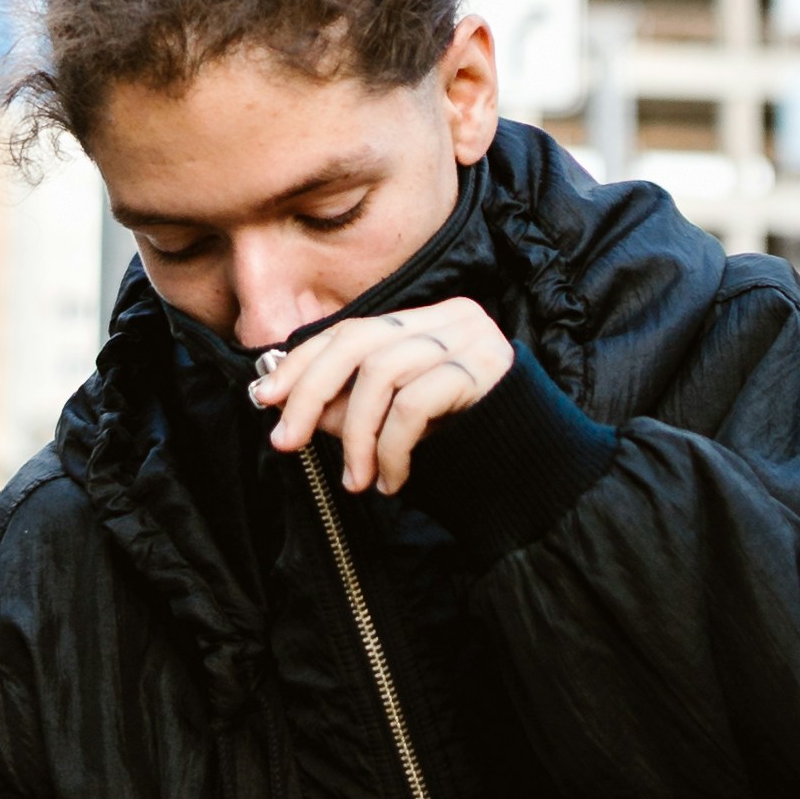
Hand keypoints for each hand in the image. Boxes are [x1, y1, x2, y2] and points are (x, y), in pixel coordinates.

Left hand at [246, 295, 513, 497]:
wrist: (535, 481)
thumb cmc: (459, 450)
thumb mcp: (393, 421)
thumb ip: (350, 403)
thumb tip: (281, 398)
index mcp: (428, 320)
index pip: (352, 330)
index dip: (303, 363)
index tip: (264, 398)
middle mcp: (451, 318)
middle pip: (358, 340)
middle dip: (310, 391)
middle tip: (285, 440)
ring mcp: (472, 339)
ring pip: (381, 373)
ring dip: (357, 436)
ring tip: (356, 481)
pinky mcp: (486, 370)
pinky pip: (413, 405)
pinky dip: (391, 449)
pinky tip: (392, 481)